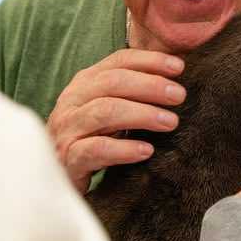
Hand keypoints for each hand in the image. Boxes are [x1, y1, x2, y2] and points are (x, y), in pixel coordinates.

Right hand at [46, 48, 186, 193]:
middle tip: (179, 95)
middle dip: (150, 85)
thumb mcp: (112, 111)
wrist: (59, 179)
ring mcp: (67, 129)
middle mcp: (72, 101)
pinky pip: (96, 150)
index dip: (150, 61)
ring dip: (142, 114)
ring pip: (105, 112)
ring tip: (170, 122)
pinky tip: (147, 151)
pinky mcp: (68, 159)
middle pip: (112, 82)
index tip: (180, 67)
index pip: (119, 61)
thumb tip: (178, 74)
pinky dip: (123, 149)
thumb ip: (135, 93)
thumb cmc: (94, 139)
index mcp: (85, 83)